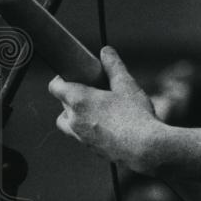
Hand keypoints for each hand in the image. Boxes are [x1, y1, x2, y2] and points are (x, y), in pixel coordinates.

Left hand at [48, 46, 165, 173]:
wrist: (145, 149)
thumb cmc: (135, 115)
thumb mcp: (126, 84)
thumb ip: (113, 66)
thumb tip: (106, 51)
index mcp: (78, 100)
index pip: (55, 87)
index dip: (60, 79)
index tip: (73, 76)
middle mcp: (74, 119)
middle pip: (62, 104)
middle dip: (72, 95)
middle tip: (91, 90)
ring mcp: (80, 137)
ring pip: (67, 122)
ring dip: (75, 114)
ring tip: (95, 110)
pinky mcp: (90, 149)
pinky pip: (80, 135)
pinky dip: (86, 128)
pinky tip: (107, 125)